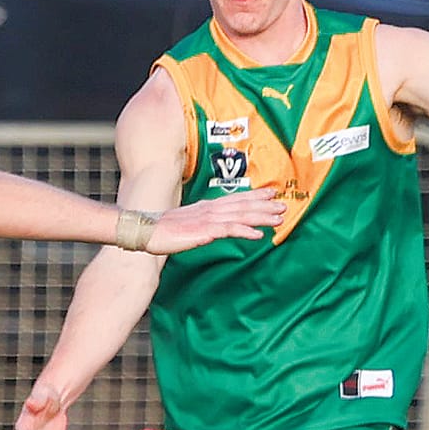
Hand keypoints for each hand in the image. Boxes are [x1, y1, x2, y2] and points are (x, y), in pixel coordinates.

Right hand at [147, 187, 283, 253]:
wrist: (146, 231)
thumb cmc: (162, 230)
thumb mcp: (185, 223)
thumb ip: (201, 223)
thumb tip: (211, 228)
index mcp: (206, 206)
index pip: (235, 198)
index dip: (255, 195)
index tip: (271, 193)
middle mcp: (210, 209)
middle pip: (242, 205)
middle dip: (264, 205)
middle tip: (283, 205)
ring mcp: (208, 219)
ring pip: (240, 215)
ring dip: (261, 217)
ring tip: (278, 218)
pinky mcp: (204, 232)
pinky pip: (229, 230)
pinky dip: (245, 231)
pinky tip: (258, 236)